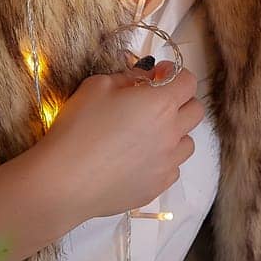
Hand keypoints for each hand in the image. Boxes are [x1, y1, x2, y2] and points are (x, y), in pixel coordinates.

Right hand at [38, 61, 201, 220]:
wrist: (65, 181)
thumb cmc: (78, 129)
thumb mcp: (97, 86)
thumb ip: (128, 77)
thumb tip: (143, 79)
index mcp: (160, 104)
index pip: (188, 82)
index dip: (175, 74)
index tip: (158, 75)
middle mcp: (172, 134)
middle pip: (195, 111)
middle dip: (180, 101)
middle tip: (155, 102)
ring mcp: (167, 163)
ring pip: (187, 142)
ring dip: (175, 133)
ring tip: (147, 134)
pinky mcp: (157, 187)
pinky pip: (173, 168)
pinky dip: (163, 159)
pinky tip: (138, 158)